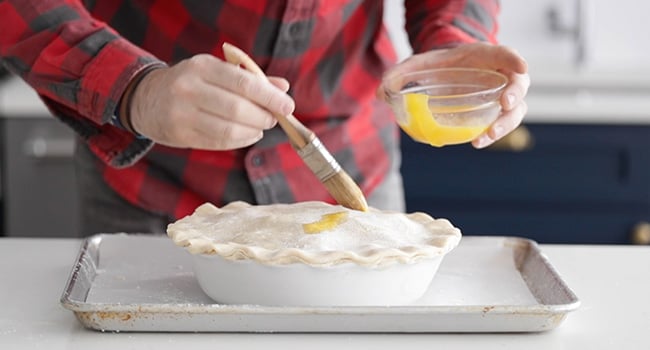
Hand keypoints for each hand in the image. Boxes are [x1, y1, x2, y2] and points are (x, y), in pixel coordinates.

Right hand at [129, 54, 294, 149]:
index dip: (269, 96)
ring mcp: (182, 114)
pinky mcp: (179, 135)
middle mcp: (189, 89)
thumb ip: (250, 78)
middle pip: (237, 109)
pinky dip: (240, 140)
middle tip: (274, 119)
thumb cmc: (192, 83)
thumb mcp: (216, 71)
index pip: (243, 82)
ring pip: (228, 129)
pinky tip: (248, 135)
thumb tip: (283, 88)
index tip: (288, 106)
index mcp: (201, 67)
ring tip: (262, 127)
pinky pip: (218, 142)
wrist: (146, 98)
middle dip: (263, 116)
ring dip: (253, 131)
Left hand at [378, 43, 529, 148]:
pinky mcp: (495, 113)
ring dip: (506, 123)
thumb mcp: (418, 65)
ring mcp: (500, 95)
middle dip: (515, 94)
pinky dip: (494, 134)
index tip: (520, 66)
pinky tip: (477, 142)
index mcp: (483, 56)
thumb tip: (381, 92)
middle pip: (518, 84)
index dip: (514, 59)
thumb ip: (400, 74)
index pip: (505, 54)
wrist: (445, 72)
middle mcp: (497, 75)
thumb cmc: (437, 65)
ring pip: (516, 109)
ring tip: (488, 135)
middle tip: (505, 104)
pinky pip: (502, 123)